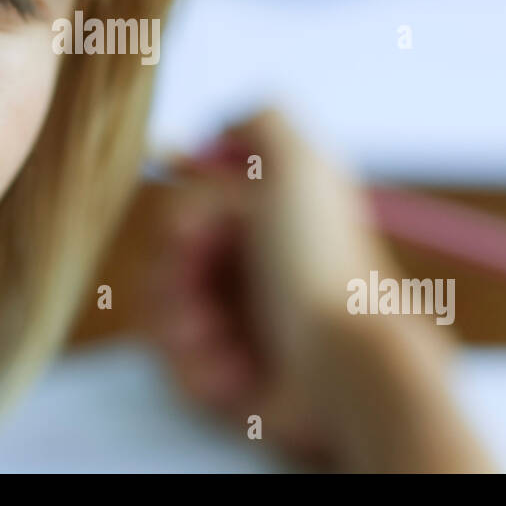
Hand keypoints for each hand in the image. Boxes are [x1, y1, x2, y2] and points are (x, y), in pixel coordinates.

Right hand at [143, 108, 392, 465]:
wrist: (343, 369)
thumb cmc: (321, 267)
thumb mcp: (302, 167)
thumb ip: (262, 122)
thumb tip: (221, 127)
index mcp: (268, 226)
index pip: (191, 213)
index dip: (184, 222)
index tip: (194, 232)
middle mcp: (251, 273)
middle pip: (167, 262)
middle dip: (176, 274)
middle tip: (198, 288)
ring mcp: (237, 328)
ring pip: (162, 315)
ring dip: (182, 324)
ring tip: (220, 340)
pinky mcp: (226, 382)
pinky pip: (175, 369)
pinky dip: (199, 369)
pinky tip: (237, 374)